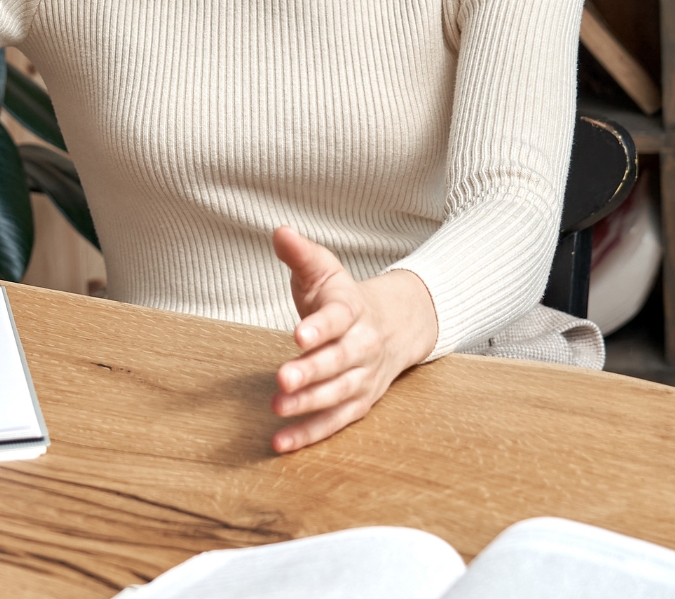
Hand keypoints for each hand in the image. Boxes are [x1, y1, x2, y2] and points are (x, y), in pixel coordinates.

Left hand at [269, 225, 437, 453]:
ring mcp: (363, 377)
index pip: (338, 318)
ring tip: (279, 408)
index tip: (298, 334)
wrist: (396, 325)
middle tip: (283, 378)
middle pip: (339, 361)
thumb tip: (280, 231)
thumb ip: (301, 254)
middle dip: (312, 371)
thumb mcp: (325, 270)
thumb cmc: (345, 298)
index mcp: (353, 310)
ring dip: (309, 404)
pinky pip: (335, 421)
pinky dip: (310, 433)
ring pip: (338, 394)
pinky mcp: (358, 402)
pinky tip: (280, 443)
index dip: (319, 327)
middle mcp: (363, 346)